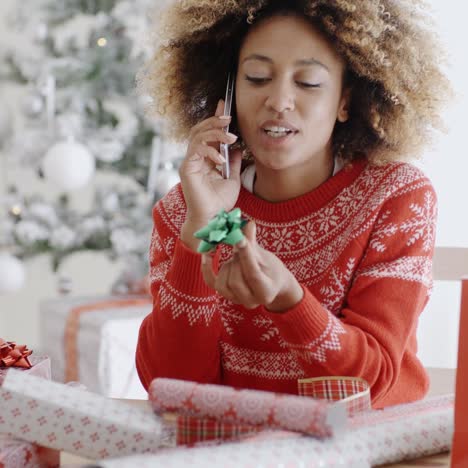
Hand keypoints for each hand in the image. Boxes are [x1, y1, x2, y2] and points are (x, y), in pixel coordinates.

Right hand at [179, 99, 242, 224]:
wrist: (211, 218)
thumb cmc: (219, 202)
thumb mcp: (232, 178)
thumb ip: (234, 162)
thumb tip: (238, 148)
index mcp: (204, 159)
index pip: (208, 133)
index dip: (215, 118)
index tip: (224, 105)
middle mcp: (194, 158)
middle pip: (200, 129)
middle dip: (214, 120)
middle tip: (229, 117)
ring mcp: (189, 162)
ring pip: (197, 135)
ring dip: (215, 132)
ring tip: (231, 137)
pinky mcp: (186, 168)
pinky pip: (196, 150)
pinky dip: (210, 150)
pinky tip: (221, 158)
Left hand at [200, 221, 303, 311]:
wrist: (271, 283)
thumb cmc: (272, 268)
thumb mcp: (265, 256)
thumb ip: (253, 243)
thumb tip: (248, 224)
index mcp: (266, 292)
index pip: (252, 274)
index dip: (245, 255)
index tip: (240, 239)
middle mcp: (250, 301)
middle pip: (235, 281)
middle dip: (235, 262)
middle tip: (240, 248)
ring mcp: (236, 300)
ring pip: (222, 284)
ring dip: (226, 266)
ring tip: (236, 258)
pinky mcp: (226, 295)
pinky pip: (211, 283)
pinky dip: (206, 269)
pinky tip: (206, 256)